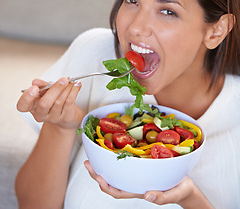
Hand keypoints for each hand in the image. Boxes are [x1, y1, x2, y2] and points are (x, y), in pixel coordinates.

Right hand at [17, 77, 83, 128]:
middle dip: (55, 89)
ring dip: (67, 88)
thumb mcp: (47, 91)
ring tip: (72, 81)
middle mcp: (41, 114)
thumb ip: (43, 86)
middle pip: (44, 104)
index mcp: (32, 106)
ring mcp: (53, 118)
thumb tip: (36, 81)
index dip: (27, 97)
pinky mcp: (66, 118)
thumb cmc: (55, 101)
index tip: (35, 88)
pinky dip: (74, 91)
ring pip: (59, 101)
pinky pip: (69, 102)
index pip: (22, 106)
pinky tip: (77, 85)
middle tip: (63, 80)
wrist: (68, 117)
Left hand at [84, 160, 212, 207]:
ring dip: (104, 165)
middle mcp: (134, 182)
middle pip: (112, 181)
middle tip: (87, 163)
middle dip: (98, 174)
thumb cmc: (179, 190)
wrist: (184, 184)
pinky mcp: (141, 167)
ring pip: (116, 172)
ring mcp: (136, 175)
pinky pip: (125, 164)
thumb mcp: (173, 194)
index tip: (98, 176)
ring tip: (94, 156)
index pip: (118, 192)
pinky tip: (112, 151)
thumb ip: (162, 197)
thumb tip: (147, 196)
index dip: (106, 186)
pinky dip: (116, 159)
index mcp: (138, 190)